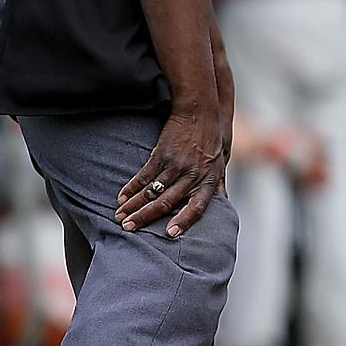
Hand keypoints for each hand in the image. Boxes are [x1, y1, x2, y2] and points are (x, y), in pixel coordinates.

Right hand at [115, 108, 223, 237]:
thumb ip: (219, 184)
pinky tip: (122, 196)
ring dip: (134, 205)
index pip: (197, 207)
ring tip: (120, 216)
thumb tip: (224, 201)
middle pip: (166, 202)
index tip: (170, 233)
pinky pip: (145, 175)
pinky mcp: (162, 154)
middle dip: (146, 217)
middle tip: (130, 228)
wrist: (199, 111)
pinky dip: (132, 187)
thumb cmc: (212, 138)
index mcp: (208, 180)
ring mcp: (176, 165)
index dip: (184, 221)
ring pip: (152, 191)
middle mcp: (192, 175)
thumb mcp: (221, 162)